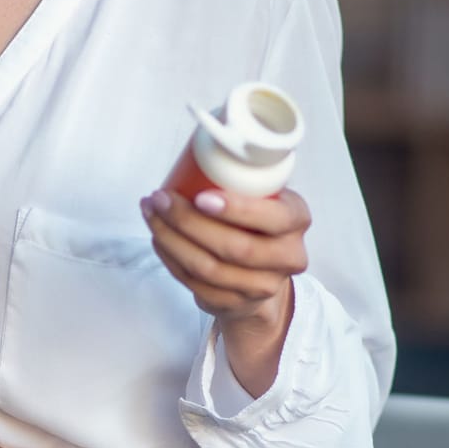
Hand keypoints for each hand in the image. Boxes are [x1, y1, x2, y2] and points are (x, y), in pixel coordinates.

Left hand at [142, 186, 308, 393]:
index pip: (273, 218)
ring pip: (208, 269)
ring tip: (151, 213)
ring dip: (171, 239)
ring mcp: (261, 286)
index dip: (236, 209)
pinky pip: (194, 284)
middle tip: (160, 199)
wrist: (261, 270)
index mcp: (297, 220)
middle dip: (189, 222)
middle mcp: (287, 257)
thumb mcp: (264, 194)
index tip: (201, 196)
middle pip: (235, 247)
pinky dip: (170, 258)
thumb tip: (202, 143)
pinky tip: (158, 238)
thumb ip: (246, 176)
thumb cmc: (255, 221)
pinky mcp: (234, 304)